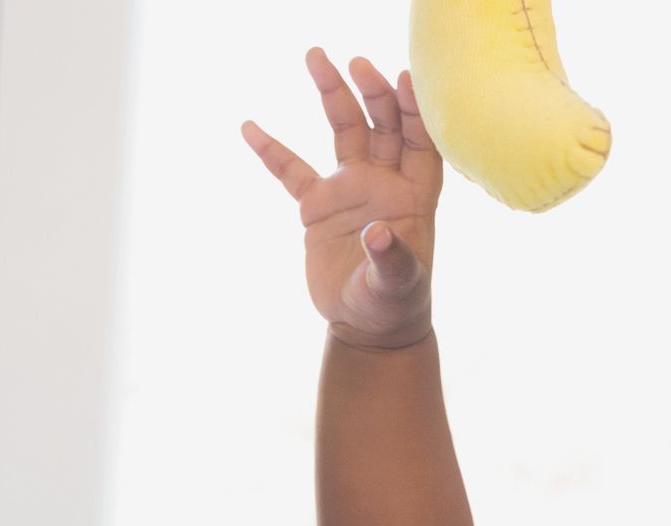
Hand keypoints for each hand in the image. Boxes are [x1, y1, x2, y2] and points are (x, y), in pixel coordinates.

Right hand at [241, 49, 441, 350]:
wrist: (366, 324)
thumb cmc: (394, 303)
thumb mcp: (398, 285)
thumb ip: (392, 260)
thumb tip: (379, 234)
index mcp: (414, 195)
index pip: (420, 141)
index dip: (414, 110)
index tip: (401, 79)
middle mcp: (384, 182)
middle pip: (381, 124)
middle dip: (370, 91)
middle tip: (353, 63)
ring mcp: (350, 189)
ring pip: (344, 130)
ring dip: (332, 94)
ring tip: (316, 57)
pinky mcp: (318, 206)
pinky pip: (291, 171)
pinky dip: (272, 151)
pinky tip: (250, 127)